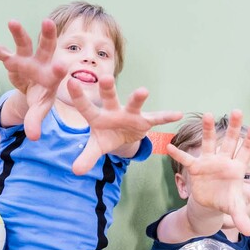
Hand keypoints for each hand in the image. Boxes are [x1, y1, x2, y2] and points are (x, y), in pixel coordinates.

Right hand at [0, 19, 67, 139]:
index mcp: (53, 76)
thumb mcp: (39, 110)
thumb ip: (36, 122)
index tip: (63, 65)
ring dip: (18, 34)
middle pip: (47, 47)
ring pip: (24, 44)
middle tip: (48, 23)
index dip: (60, 69)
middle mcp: (42, 63)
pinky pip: (0, 52)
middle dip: (47, 36)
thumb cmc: (41, 98)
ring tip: (12, 22)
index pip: (58, 71)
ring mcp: (27, 59)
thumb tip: (34, 137)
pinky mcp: (13, 61)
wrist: (34, 90)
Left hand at [67, 76, 181, 174]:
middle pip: (109, 98)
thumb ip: (87, 157)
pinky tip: (178, 114)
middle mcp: (113, 111)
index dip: (78, 96)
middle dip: (108, 89)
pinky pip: (157, 118)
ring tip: (143, 91)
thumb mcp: (96, 147)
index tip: (70, 82)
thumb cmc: (106, 136)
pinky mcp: (144, 120)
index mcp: (97, 116)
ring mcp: (130, 114)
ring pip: (133, 104)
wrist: (122, 135)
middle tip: (106, 78)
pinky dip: (166, 116)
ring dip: (138, 98)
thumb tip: (75, 171)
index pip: (85, 106)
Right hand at [166, 111, 249, 235]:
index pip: (245, 152)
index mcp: (236, 168)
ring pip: (209, 143)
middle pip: (230, 141)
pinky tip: (169, 146)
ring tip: (208, 114)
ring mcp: (209, 162)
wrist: (210, 204)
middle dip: (234, 127)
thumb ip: (242, 218)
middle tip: (237, 111)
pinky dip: (178, 154)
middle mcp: (224, 160)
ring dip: (208, 129)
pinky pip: (186, 159)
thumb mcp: (234, 210)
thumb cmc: (225, 202)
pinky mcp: (196, 167)